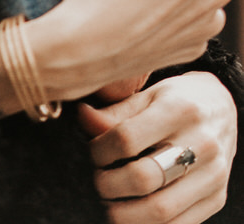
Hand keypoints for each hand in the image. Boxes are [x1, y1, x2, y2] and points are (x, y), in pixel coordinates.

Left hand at [78, 72, 236, 223]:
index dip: (100, 150)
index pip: (127, 138)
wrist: (223, 108)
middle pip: (143, 178)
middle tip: (98, 181)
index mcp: (180, 109)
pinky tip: (132, 216)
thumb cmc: (179, 99)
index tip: (92, 152)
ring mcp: (212, 175)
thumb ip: (116, 111)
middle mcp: (201, 144)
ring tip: (110, 204)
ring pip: (161, 210)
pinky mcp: (217, 198)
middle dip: (108, 185)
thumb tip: (82, 118)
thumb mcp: (149, 94)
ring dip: (125, 215)